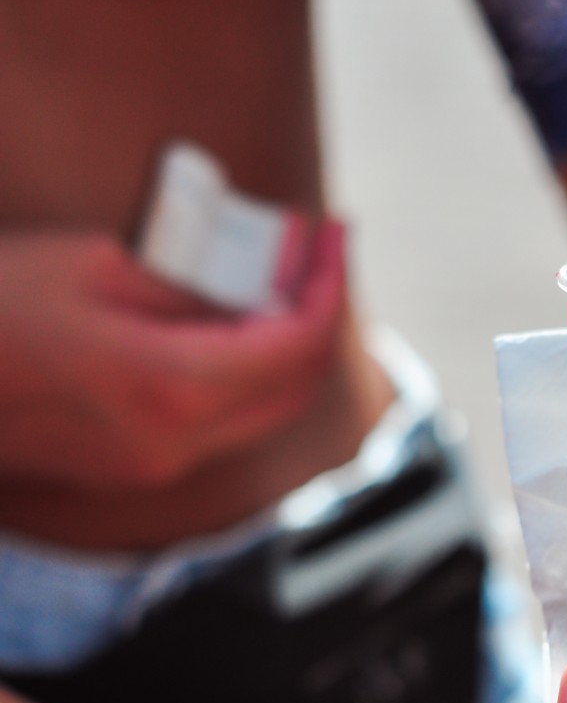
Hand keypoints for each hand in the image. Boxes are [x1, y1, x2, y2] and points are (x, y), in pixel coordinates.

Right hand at [0, 227, 344, 488]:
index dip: (328, 283)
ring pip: (263, 410)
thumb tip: (277, 269)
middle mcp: (178, 441)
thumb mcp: (98, 264)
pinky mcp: (131, 469)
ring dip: (285, 348)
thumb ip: (201, 278)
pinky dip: (244, 374)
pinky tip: (229, 324)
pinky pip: (220, 424)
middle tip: (316, 253)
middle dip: (317, 314)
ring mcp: (154, 464)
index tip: (332, 234)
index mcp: (175, 386)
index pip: (299, 342)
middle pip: (296, 385)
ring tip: (278, 280)